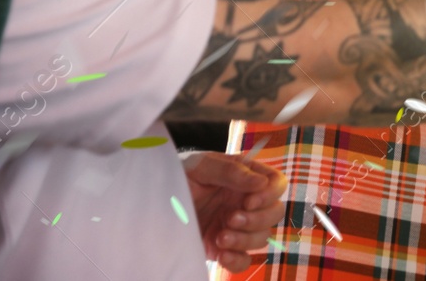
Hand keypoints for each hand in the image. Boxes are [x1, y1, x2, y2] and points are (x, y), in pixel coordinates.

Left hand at [181, 150, 286, 271]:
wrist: (149, 204)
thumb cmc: (177, 176)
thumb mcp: (201, 166)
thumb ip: (231, 171)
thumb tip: (261, 183)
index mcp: (245, 178)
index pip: (276, 184)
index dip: (270, 194)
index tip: (248, 201)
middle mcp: (245, 202)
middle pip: (275, 213)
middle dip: (256, 220)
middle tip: (230, 219)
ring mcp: (235, 226)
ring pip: (262, 238)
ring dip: (245, 240)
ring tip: (220, 237)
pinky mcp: (222, 248)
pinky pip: (244, 260)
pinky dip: (237, 260)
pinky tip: (221, 254)